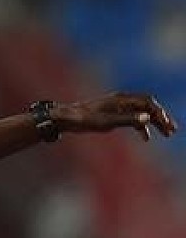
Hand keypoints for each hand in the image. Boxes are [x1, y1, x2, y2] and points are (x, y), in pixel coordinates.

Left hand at [55, 92, 177, 141]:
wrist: (66, 118)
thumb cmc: (85, 120)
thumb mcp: (108, 122)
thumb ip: (128, 120)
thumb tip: (148, 118)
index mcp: (121, 99)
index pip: (148, 102)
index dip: (160, 113)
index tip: (167, 126)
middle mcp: (121, 100)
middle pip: (147, 106)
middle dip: (161, 118)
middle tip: (171, 131)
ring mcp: (116, 106)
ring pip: (141, 112)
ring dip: (154, 122)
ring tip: (165, 134)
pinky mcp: (111, 113)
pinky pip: (132, 117)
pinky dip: (141, 125)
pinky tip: (146, 137)